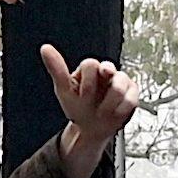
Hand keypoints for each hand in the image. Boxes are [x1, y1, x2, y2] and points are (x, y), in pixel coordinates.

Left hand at [43, 44, 137, 177]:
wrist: (91, 129)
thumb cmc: (78, 108)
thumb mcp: (63, 90)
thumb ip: (57, 69)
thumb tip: (45, 48)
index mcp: (89, 70)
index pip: (91, 64)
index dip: (88, 82)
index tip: (84, 96)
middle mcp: (106, 73)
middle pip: (109, 68)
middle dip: (99, 89)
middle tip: (96, 104)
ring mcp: (120, 82)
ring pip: (121, 83)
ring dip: (110, 103)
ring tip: (103, 112)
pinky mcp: (132, 94)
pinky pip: (131, 98)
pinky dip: (121, 110)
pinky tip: (114, 114)